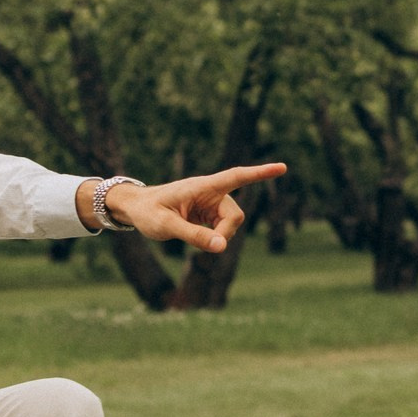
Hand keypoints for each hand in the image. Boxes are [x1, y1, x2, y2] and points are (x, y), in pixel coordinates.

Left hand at [93, 163, 287, 252]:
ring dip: (219, 236)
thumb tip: (222, 248)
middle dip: (226, 232)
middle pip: (235, 214)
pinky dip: (215, 237)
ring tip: (192, 238)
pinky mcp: (207, 213)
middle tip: (209, 246)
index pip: (236, 177)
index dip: (260, 174)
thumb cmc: (148, 212)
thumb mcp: (167, 226)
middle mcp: (210, 192)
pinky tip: (199, 238)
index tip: (282, 168)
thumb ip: (195, 237)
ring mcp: (210, 203)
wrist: (135, 208)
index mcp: (202, 186)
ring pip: (230, 223)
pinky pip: (222, 228)